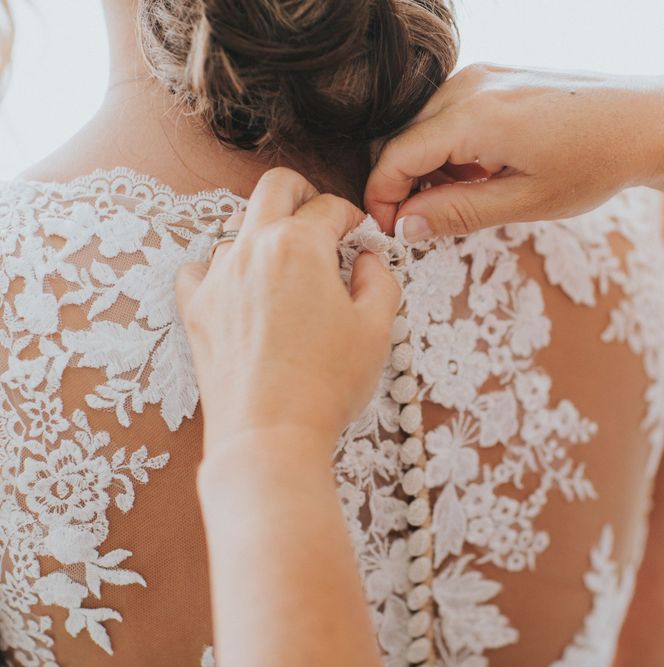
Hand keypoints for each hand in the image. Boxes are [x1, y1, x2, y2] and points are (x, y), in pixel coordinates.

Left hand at [175, 168, 400, 460]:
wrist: (270, 435)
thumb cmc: (327, 384)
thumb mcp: (377, 329)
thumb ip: (380, 279)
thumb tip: (367, 260)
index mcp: (300, 246)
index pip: (330, 207)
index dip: (352, 217)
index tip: (360, 235)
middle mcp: (253, 249)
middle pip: (274, 187)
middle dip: (303, 193)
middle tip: (321, 217)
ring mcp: (218, 277)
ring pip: (237, 226)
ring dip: (265, 233)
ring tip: (287, 265)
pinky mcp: (197, 309)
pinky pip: (200, 267)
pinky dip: (220, 267)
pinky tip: (240, 287)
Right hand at [364, 64, 663, 239]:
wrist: (646, 121)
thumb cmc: (594, 163)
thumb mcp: (525, 202)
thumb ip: (457, 213)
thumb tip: (404, 226)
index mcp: (474, 117)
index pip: (395, 156)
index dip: (383, 199)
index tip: (392, 232)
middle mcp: (470, 85)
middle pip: (401, 136)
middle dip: (402, 183)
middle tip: (425, 223)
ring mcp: (483, 73)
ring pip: (422, 123)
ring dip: (427, 164)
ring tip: (466, 197)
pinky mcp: (496, 74)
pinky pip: (448, 110)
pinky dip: (449, 144)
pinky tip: (482, 170)